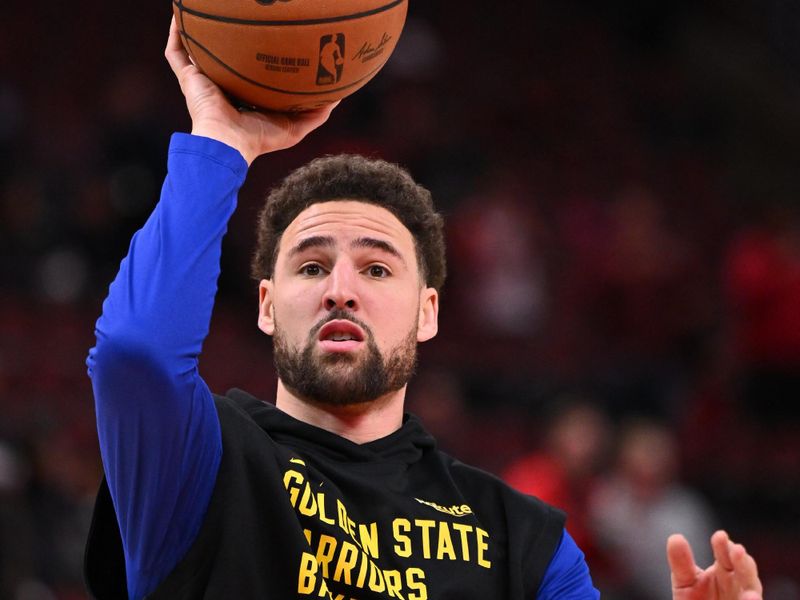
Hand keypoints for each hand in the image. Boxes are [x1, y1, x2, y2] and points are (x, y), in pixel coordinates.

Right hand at [164, 17, 337, 164]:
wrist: (228, 144)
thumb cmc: (258, 140)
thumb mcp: (295, 128)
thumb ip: (315, 114)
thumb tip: (337, 97)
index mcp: (243, 94)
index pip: (249, 70)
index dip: (257, 56)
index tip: (272, 38)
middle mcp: (222, 84)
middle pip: (224, 55)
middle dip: (229, 38)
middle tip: (239, 16)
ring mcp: (202, 79)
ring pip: (197, 48)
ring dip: (199, 29)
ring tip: (205, 7)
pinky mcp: (188, 77)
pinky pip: (177, 50)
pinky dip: (176, 32)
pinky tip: (181, 12)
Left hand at [668, 530, 762, 599]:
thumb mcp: (684, 582)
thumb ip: (681, 563)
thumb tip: (675, 537)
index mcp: (725, 571)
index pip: (726, 555)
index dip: (723, 546)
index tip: (719, 535)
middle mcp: (739, 585)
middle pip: (745, 572)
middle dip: (742, 562)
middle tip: (737, 550)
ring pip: (752, 594)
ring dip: (752, 594)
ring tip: (749, 595)